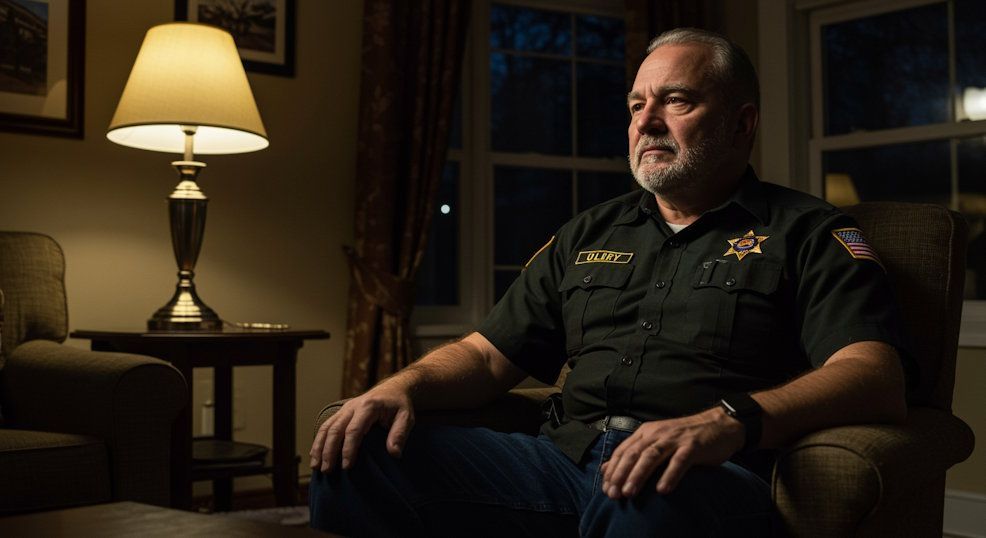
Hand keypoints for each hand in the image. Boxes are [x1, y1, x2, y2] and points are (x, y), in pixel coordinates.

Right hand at [308, 380, 414, 473]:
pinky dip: (319, 441)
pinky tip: (314, 455)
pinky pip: (326, 426)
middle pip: (335, 429)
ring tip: (316, 467)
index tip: (346, 467)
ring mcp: (345, 409)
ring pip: (327, 427)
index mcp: (369, 406)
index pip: (354, 429)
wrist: (392, 389)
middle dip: (329, 451)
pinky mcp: (342, 413)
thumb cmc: (399, 405)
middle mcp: (353, 406)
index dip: (348, 449)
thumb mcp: (406, 417)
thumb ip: (400, 433)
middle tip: (327, 471)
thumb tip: (394, 453)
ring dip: (319, 447)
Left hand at [599, 407, 743, 497]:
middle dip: (621, 474)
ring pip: (652, 456)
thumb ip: (633, 453)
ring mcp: (675, 439)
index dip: (613, 470)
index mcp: (646, 432)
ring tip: (630, 492)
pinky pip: (679, 462)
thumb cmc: (686, 437)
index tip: (606, 488)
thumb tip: (605, 468)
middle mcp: (657, 433)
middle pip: (634, 454)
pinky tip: (662, 490)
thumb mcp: (657, 441)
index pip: (623, 451)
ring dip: (638, 475)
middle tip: (613, 494)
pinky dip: (669, 476)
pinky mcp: (692, 447)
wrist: (720, 424)